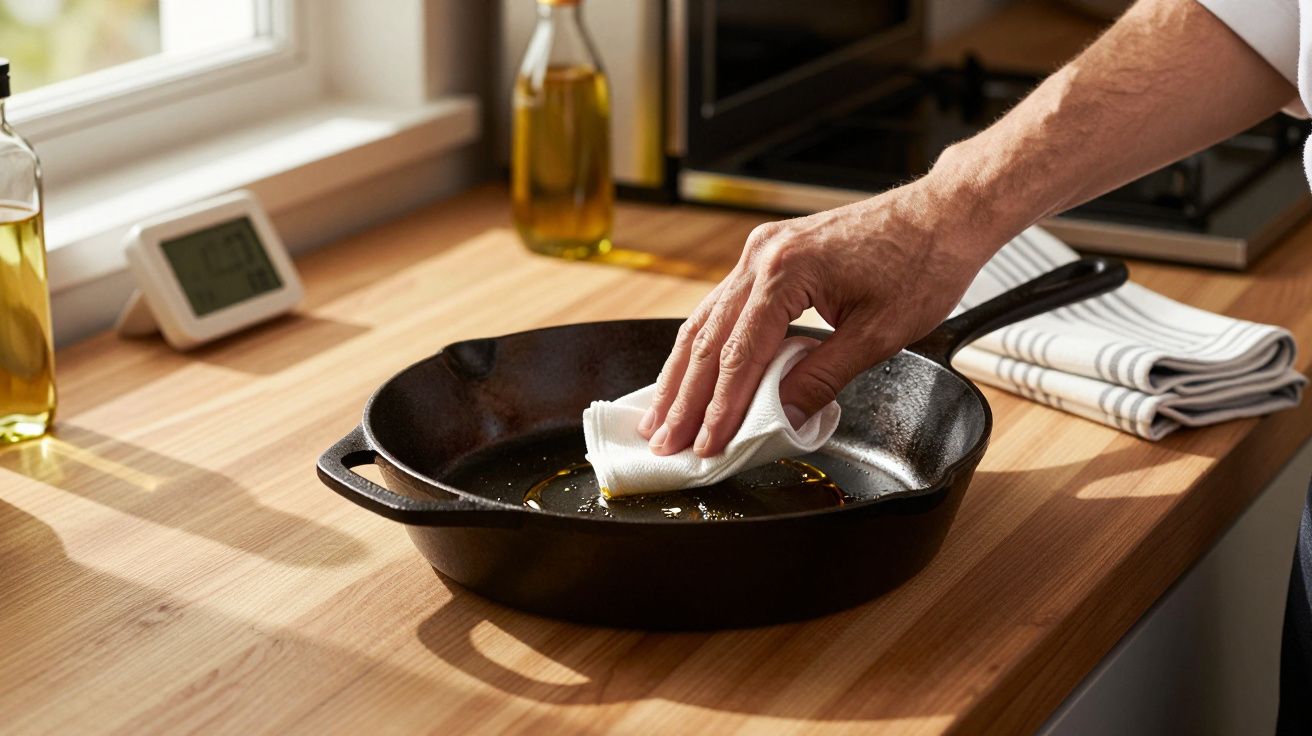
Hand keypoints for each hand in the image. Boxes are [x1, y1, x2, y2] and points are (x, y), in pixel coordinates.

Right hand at [637, 178, 999, 456]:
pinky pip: (724, 307)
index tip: (705, 446)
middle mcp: (762, 255)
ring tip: (659, 417)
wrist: (943, 214)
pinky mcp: (769, 255)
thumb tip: (779, 415)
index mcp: (786, 271)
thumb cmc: (922, 263)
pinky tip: (689, 374)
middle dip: (684, 398)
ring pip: (706, 321)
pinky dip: (705, 346)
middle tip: (663, 442)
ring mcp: (761, 251)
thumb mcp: (878, 334)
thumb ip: (822, 377)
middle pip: (709, 339)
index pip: (740, 355)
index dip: (719, 408)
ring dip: (682, 374)